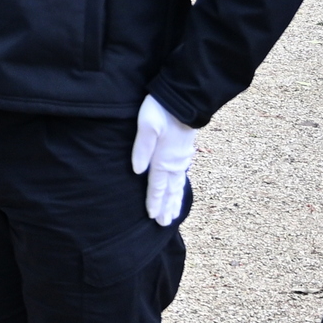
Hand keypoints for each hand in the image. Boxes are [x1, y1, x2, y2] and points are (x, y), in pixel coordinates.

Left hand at [130, 95, 198, 226]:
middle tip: (165, 225)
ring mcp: (182, 157)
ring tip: (174, 214)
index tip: (153, 218)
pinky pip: (182, 175)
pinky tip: (178, 189)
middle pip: (169, 191)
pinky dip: (180, 187)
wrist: (185, 98)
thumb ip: (141, 149)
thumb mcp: (147, 126)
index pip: (157, 186)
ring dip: (175, 200)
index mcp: (164, 159)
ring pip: (178, 184)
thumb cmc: (162, 110)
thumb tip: (137, 171)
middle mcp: (175, 163)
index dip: (154, 202)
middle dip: (167, 208)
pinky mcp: (184, 151)